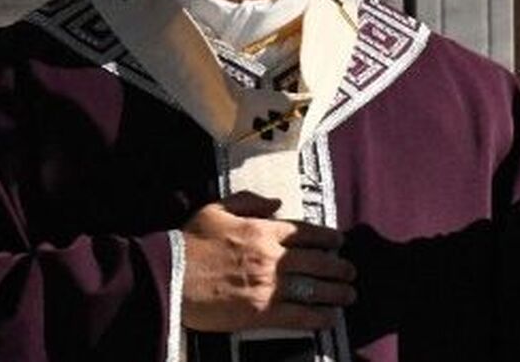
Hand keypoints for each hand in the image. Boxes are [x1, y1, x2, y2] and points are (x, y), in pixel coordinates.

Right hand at [181, 192, 357, 332]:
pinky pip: (297, 315)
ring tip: (349, 295)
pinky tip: (330, 318)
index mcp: (261, 230)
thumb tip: (276, 202)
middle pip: (316, 261)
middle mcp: (271, 257)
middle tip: (350, 271)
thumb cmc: (189, 242)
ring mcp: (268, 286)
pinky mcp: (260, 312)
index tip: (339, 242)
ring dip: (335, 292)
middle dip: (338, 266)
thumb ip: (249, 201)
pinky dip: (317, 317)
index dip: (327, 237)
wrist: (170, 275)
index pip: (305, 232)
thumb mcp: (216, 209)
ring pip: (312, 288)